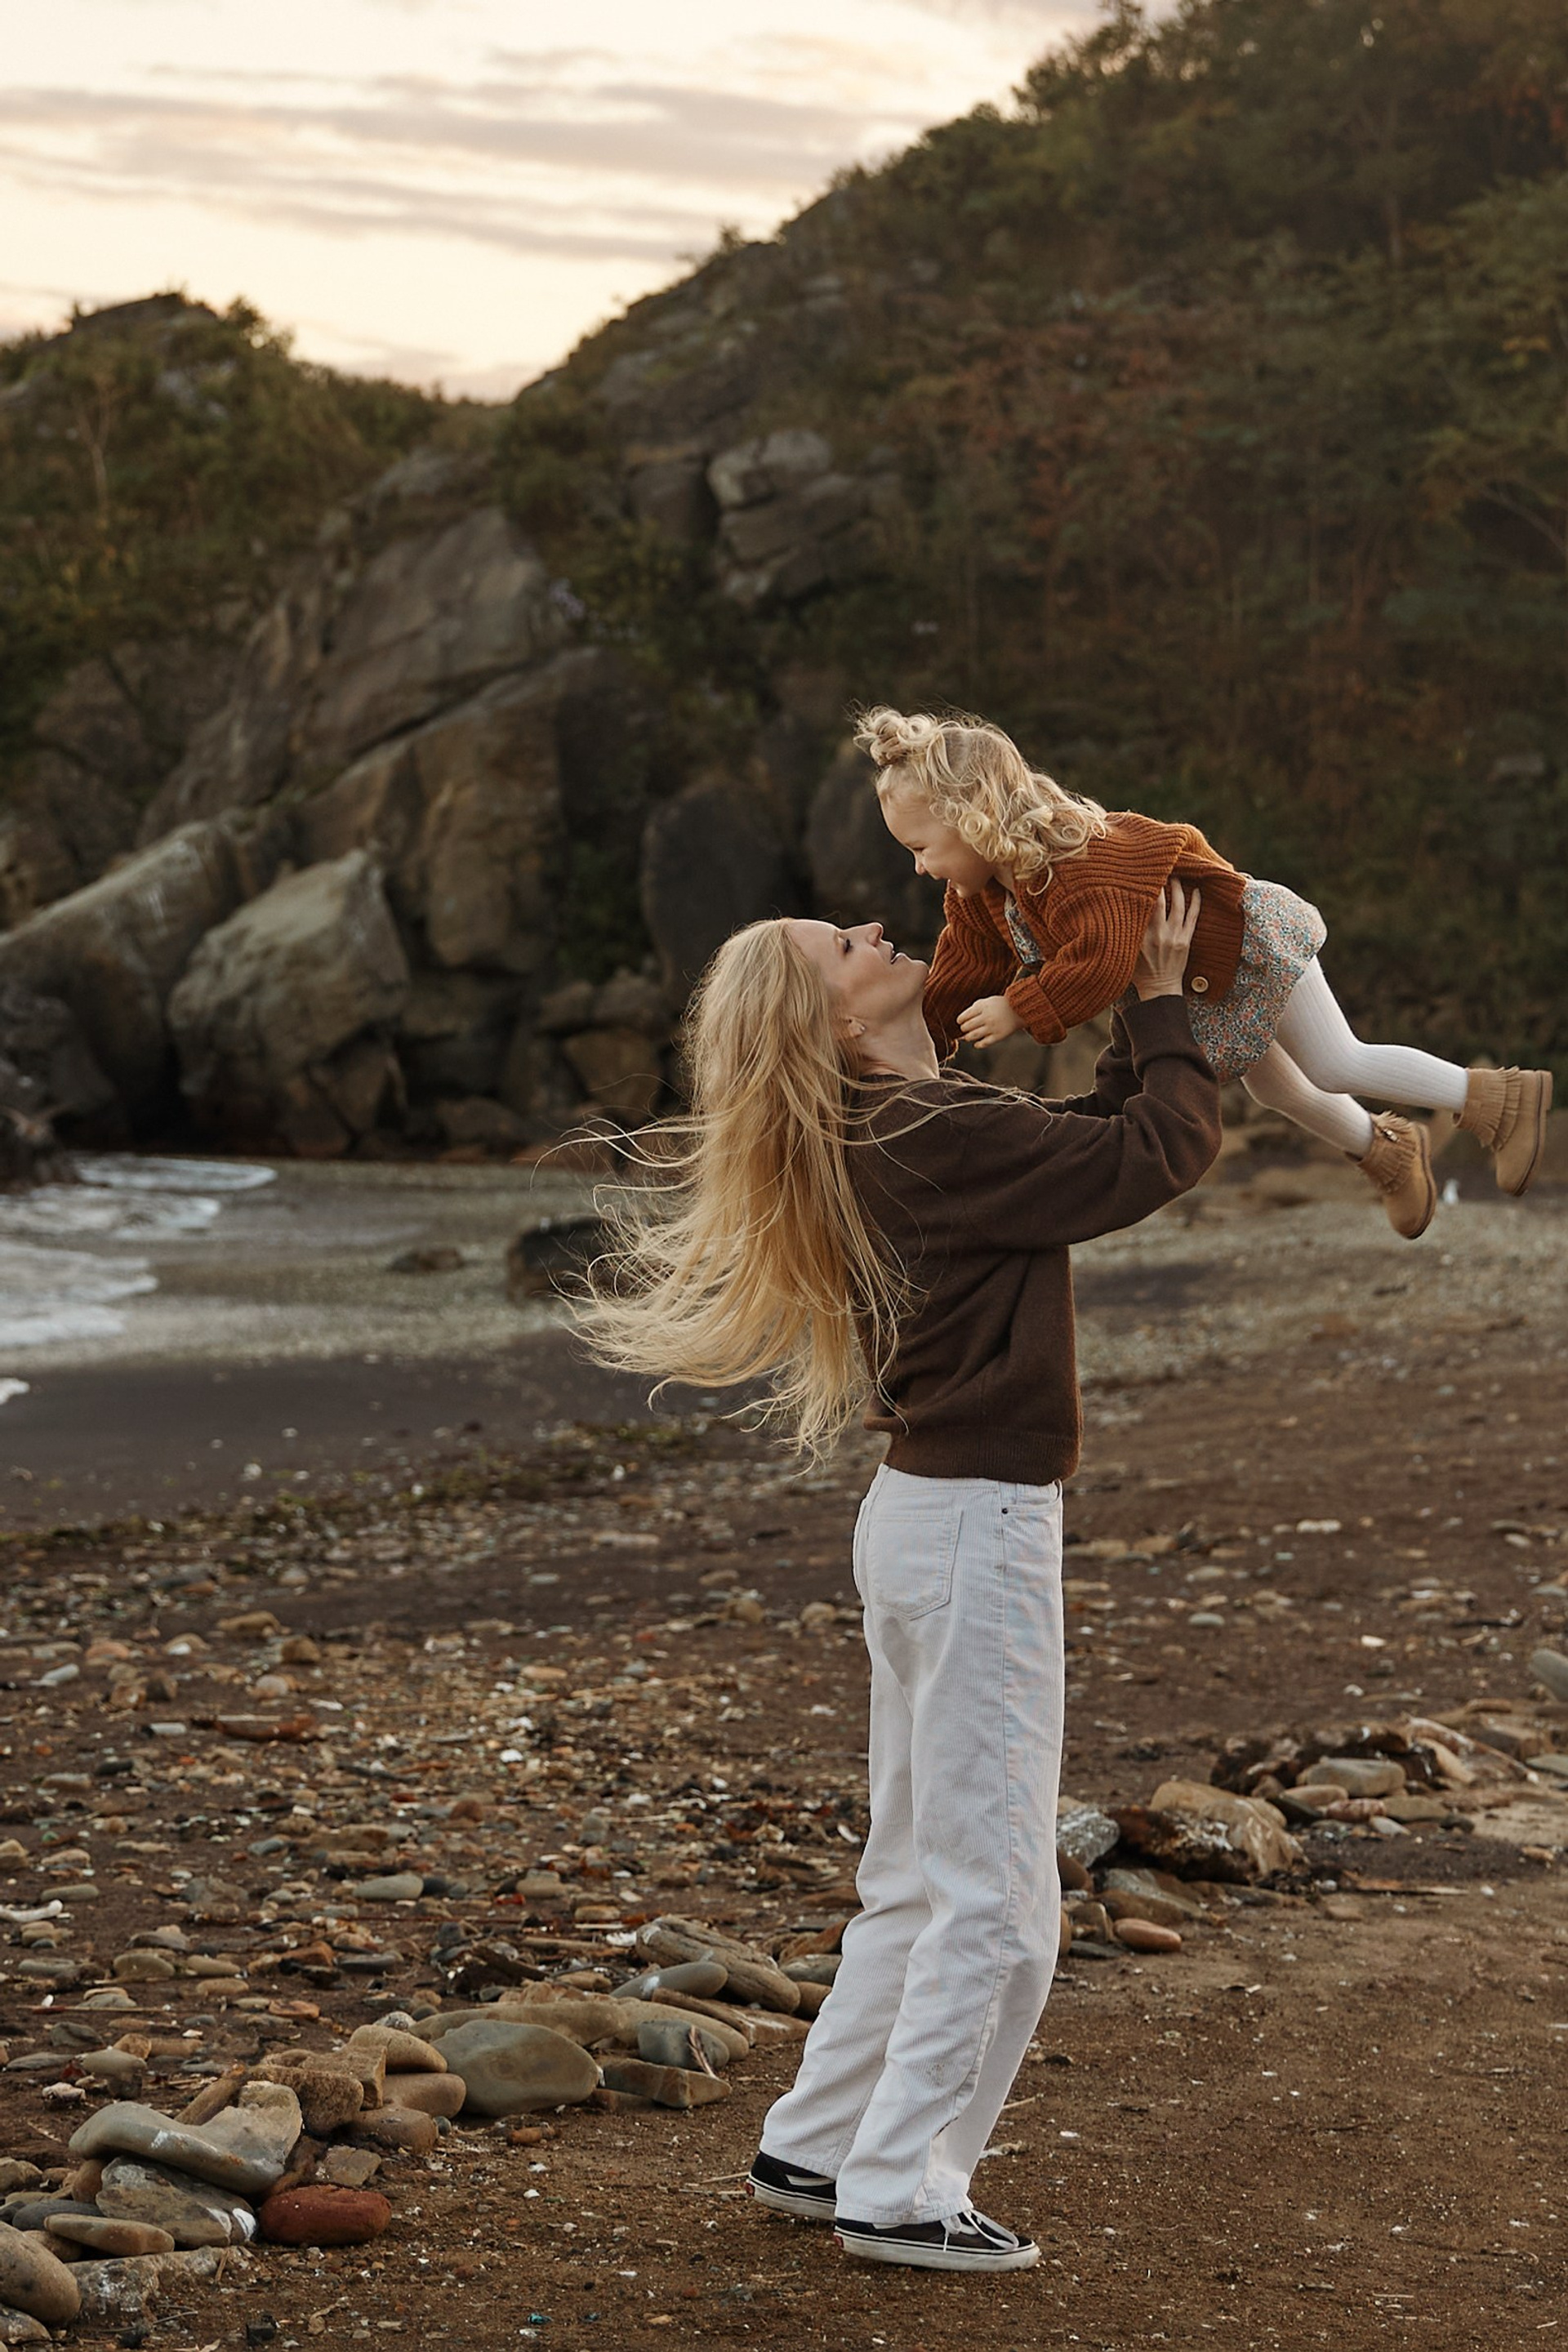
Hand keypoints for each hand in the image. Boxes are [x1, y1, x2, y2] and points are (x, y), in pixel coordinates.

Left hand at [957, 994, 1024, 1047]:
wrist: (1020, 1009)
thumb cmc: (1001, 1005)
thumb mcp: (987, 1001)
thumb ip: (975, 1007)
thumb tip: (962, 1020)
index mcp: (982, 1007)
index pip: (964, 1016)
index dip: (960, 1020)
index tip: (960, 1022)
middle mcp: (987, 1017)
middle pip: (967, 1027)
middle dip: (963, 1029)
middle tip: (965, 1029)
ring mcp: (993, 1027)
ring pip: (973, 1036)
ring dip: (968, 1037)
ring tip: (968, 1036)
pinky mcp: (998, 1036)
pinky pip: (984, 1043)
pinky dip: (978, 1044)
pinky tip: (977, 1043)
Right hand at [1132, 881, 1201, 998]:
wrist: (1159, 989)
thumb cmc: (1139, 971)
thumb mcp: (1127, 951)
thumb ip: (1128, 932)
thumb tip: (1121, 909)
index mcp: (1139, 936)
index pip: (1141, 906)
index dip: (1142, 889)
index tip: (1141, 875)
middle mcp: (1157, 934)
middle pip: (1159, 901)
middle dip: (1160, 882)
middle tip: (1160, 868)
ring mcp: (1174, 937)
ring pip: (1177, 905)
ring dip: (1177, 888)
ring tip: (1176, 875)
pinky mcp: (1186, 940)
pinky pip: (1193, 917)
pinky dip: (1196, 902)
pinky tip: (1196, 890)